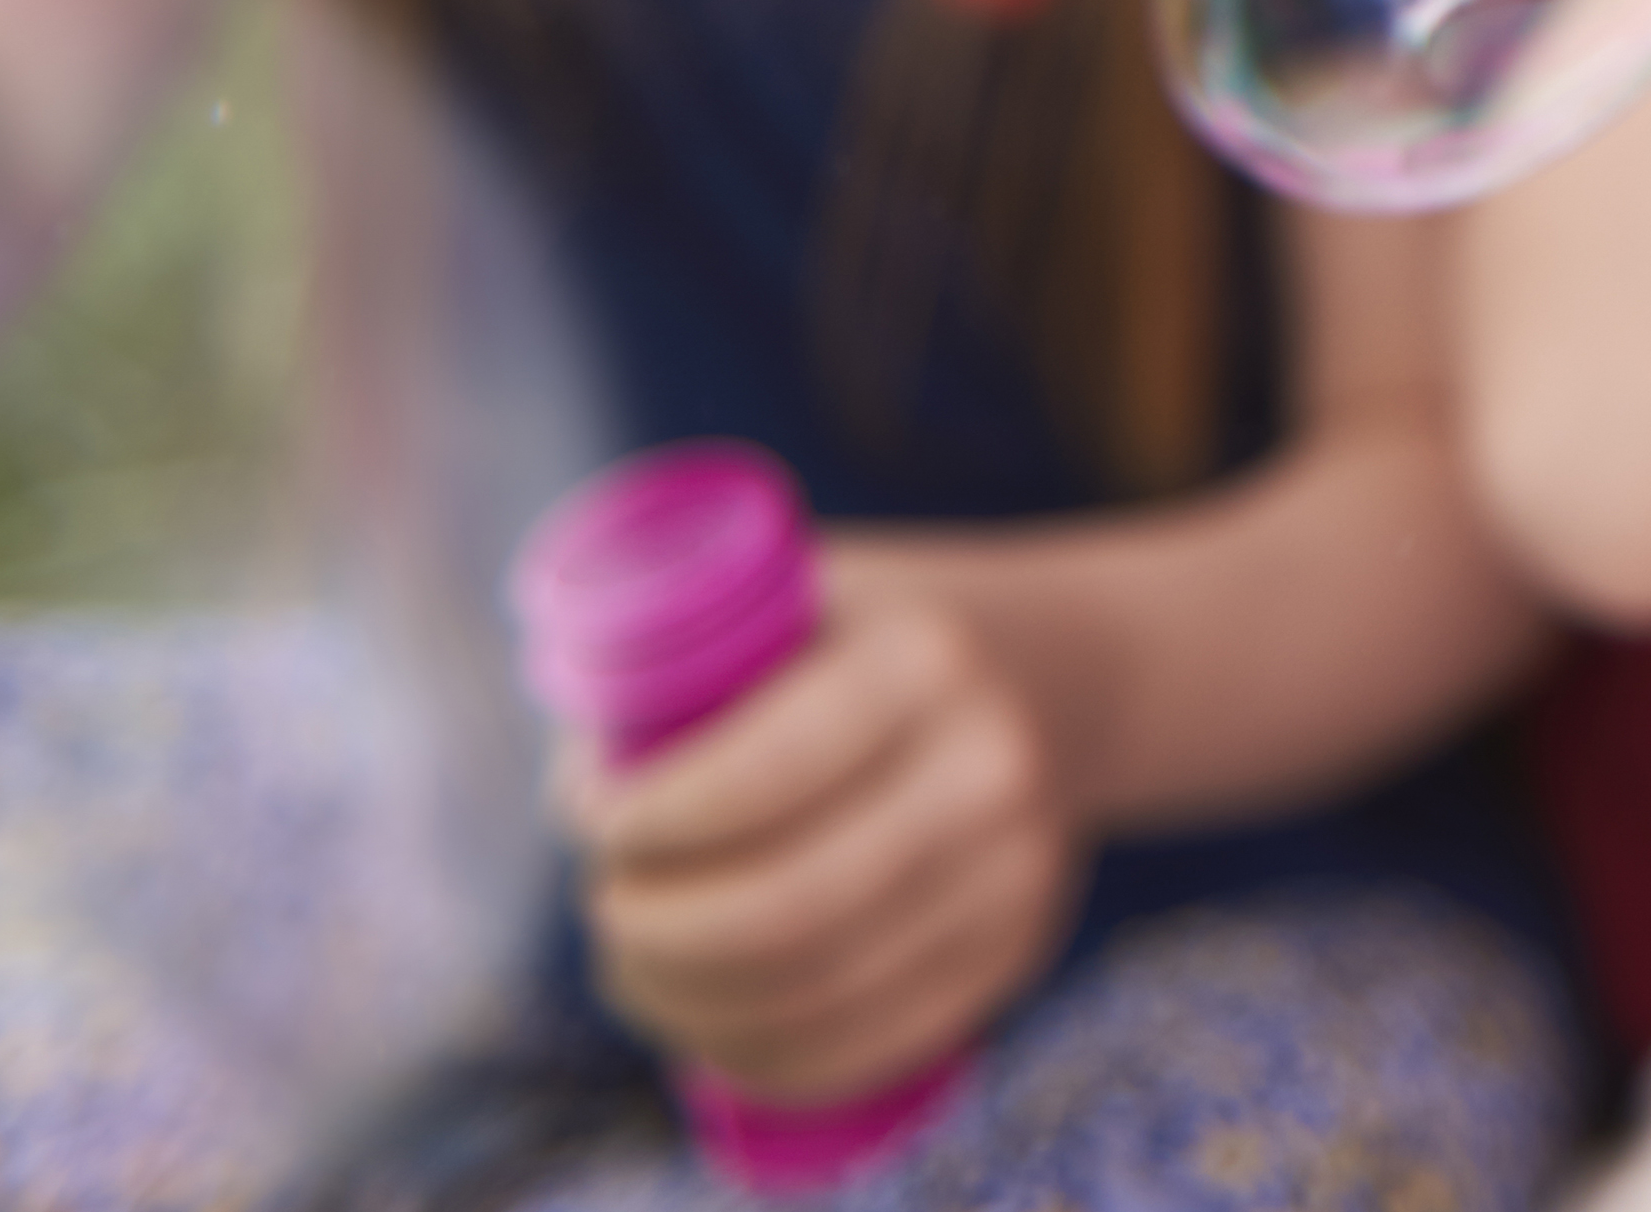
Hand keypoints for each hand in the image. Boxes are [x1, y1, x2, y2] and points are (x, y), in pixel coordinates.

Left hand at [560, 563, 1078, 1107]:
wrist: (1068, 669)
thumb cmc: (881, 630)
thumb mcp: (802, 596)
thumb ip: (688, 674)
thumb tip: (582, 799)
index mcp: (927, 659)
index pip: (760, 776)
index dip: (650, 824)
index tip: (596, 826)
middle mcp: (991, 768)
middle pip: (784, 908)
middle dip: (657, 929)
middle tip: (605, 908)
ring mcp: (1017, 872)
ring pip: (816, 992)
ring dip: (689, 1004)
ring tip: (632, 970)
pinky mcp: (1018, 952)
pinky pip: (867, 1045)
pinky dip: (762, 1054)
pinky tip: (704, 1025)